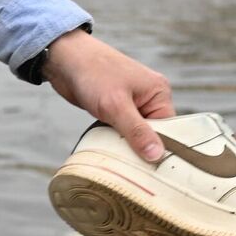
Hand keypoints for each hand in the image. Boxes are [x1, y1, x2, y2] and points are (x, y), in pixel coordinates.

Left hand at [43, 29, 174, 163]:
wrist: (66, 60)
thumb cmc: (94, 76)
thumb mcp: (116, 106)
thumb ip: (136, 131)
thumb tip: (156, 155)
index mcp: (159, 93)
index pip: (169, 130)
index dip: (160, 150)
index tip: (153, 172)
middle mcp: (149, 99)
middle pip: (152, 135)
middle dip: (142, 151)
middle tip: (135, 175)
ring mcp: (132, 105)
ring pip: (135, 135)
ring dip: (126, 148)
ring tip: (122, 168)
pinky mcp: (115, 109)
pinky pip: (121, 131)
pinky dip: (115, 141)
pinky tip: (111, 155)